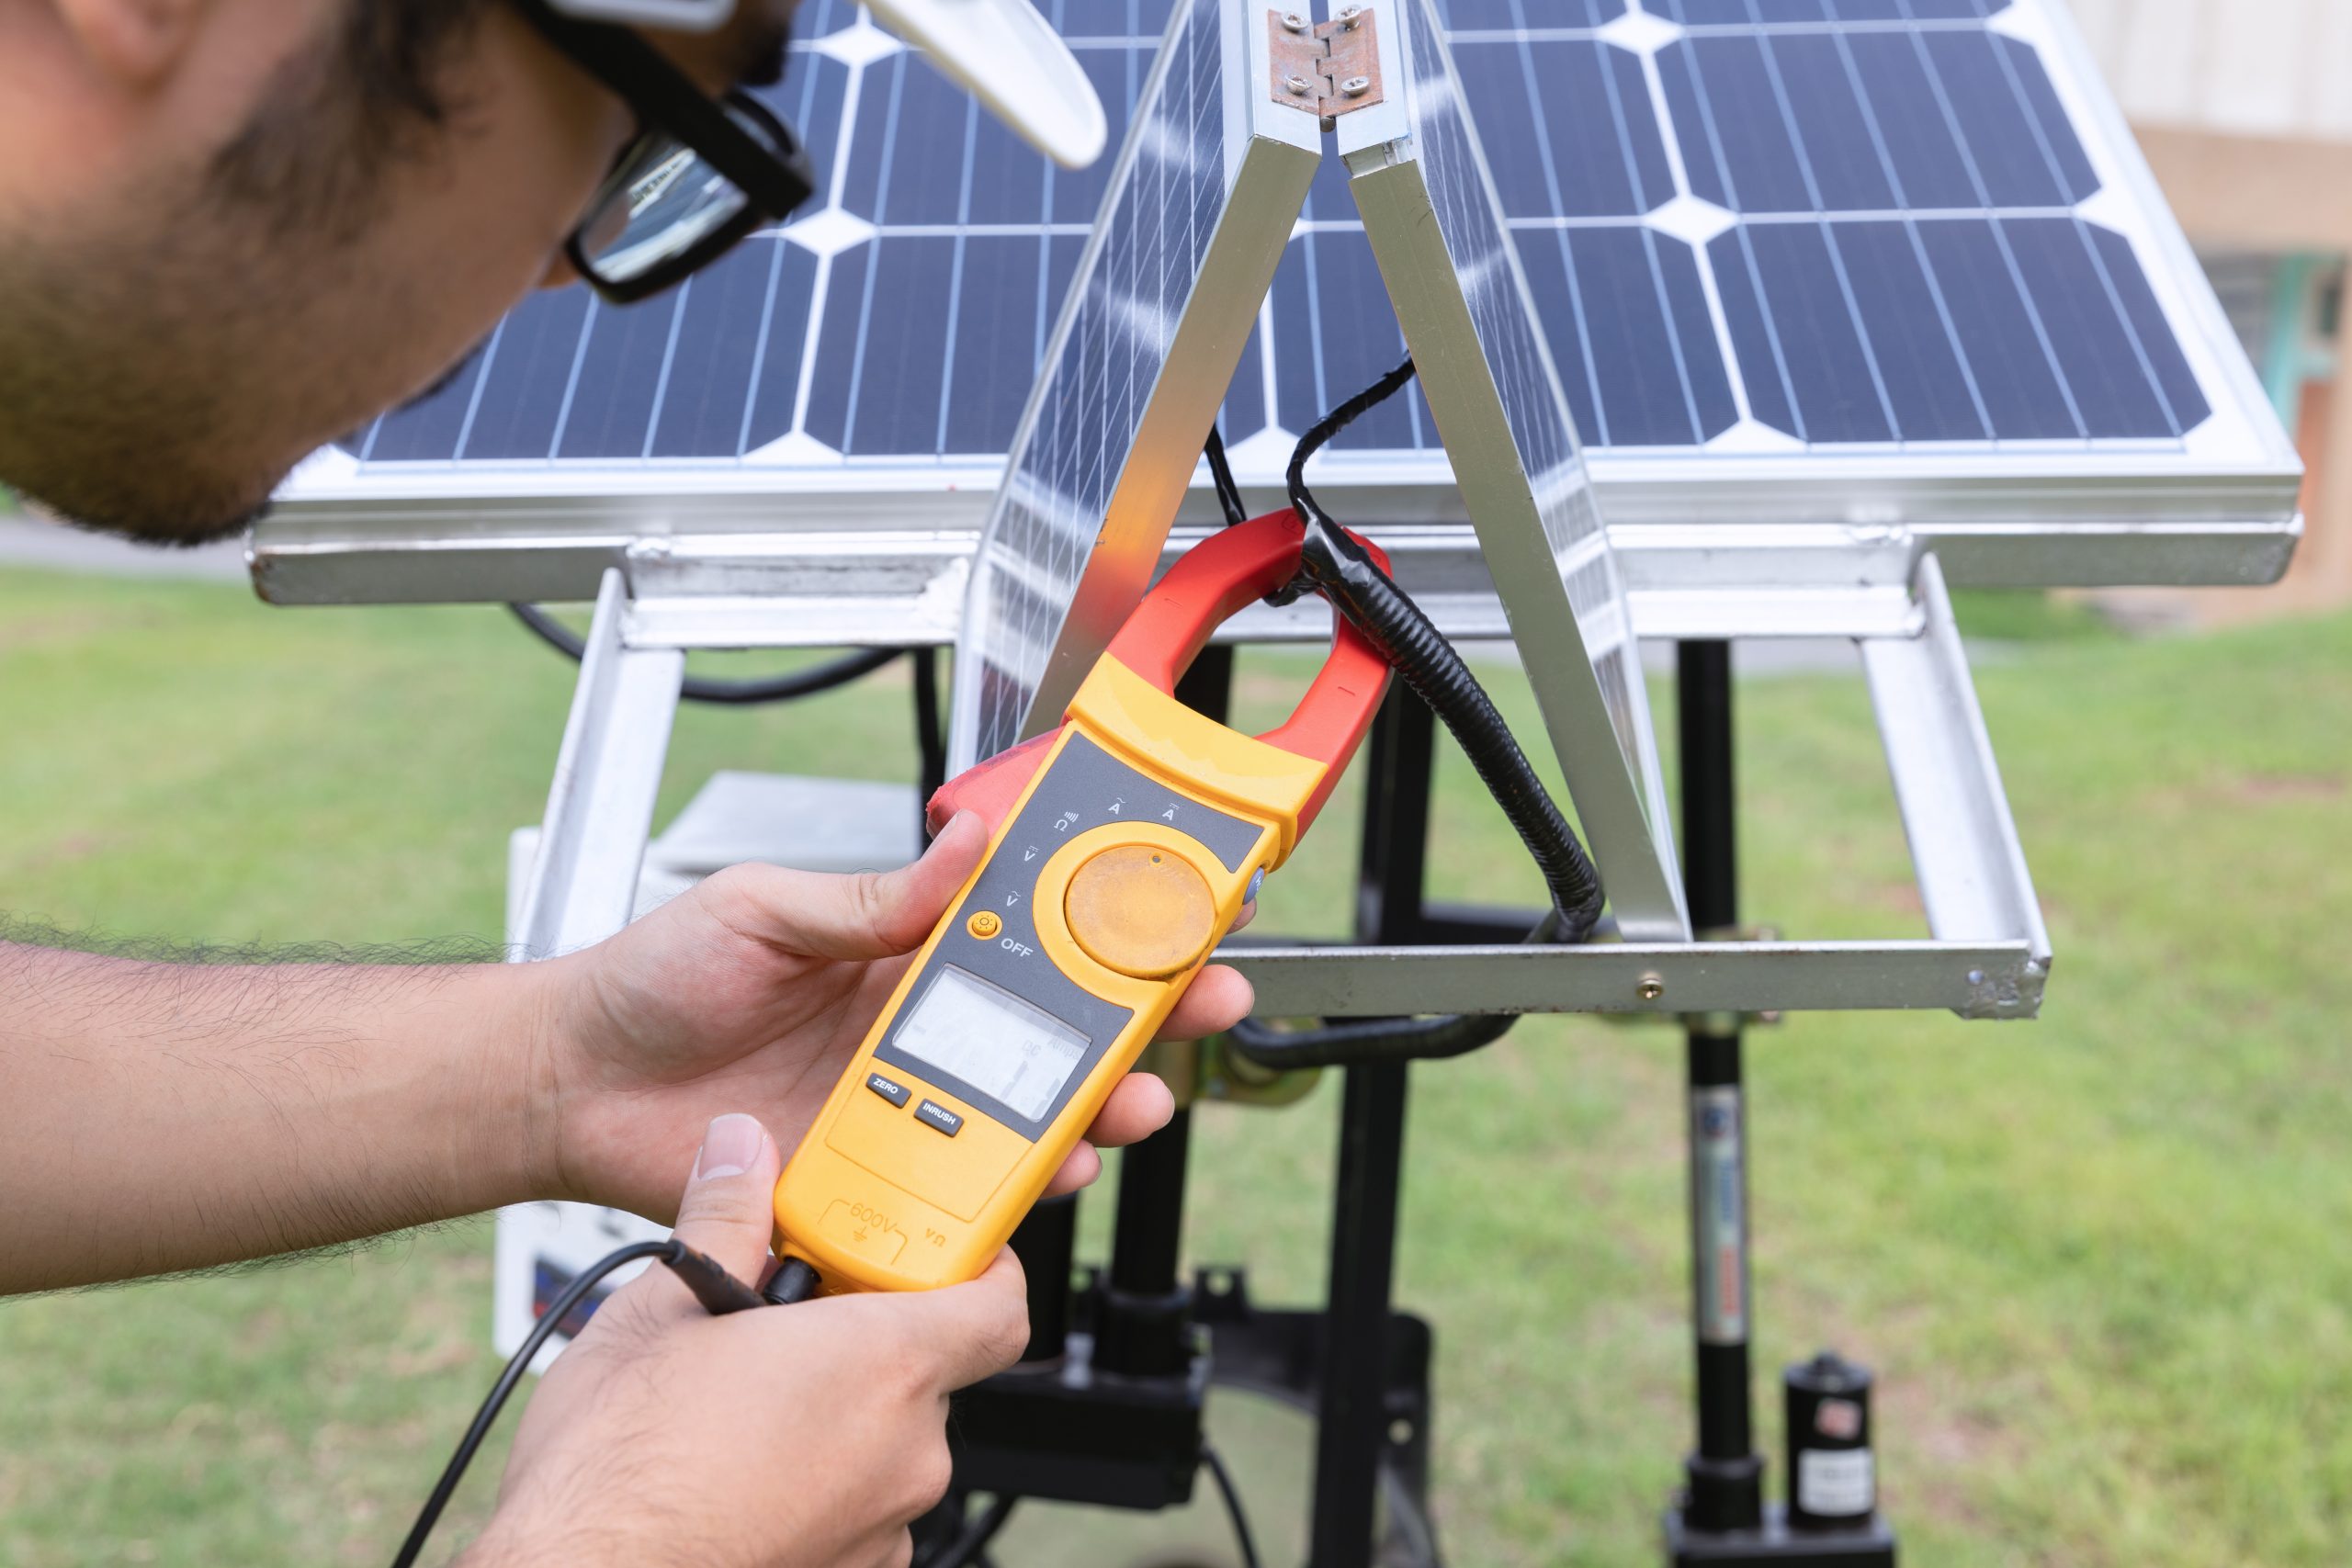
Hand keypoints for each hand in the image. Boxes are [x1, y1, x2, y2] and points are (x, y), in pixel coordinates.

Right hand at [466, 1115, 1024, 1567]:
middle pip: (924, 1371)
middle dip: (862, 1342)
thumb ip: (726, 1217)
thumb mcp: (662, 1309)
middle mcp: (907, 1452)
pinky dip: (816, 1484)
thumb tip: (741, 1150)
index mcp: (884, 1366)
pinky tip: (738, 1472)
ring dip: (834, 1418)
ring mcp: (883, 1527)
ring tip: (741, 1405)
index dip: (977, 1268)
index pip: (998, 1303)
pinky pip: (856, 1509)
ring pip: (884, 1443)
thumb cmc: (618, 1471)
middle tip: (784, 1325)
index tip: (933, 1250)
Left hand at [529, 810, 1254, 1222]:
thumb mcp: (764, 909)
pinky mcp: (870, 1181)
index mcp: (903, 952)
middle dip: (1146, 1020)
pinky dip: (1012, 1192)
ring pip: (1030, 1116)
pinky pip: (958, 1192)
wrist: (572, 1084)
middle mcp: (920, 1033)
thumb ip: (870, 897)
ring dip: (1099, 1110)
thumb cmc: (655, 982)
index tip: (1177, 905)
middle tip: (1203, 1007)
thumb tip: (961, 846)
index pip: (1030, 931)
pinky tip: (1044, 1176)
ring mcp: (902, 1110)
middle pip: (1059, 1031)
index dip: (1108, 920)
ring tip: (1133, 1101)